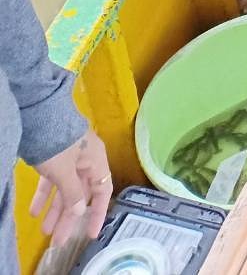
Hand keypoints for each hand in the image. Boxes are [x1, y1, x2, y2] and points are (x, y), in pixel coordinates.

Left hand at [30, 130, 112, 247]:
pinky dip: (45, 195)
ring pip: (65, 189)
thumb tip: (79, 212)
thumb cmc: (59, 143)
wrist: (41, 115)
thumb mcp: (65, 171)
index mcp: (96, 160)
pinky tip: (34, 211)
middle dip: (69, 218)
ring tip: (44, 230)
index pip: (102, 191)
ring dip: (55, 210)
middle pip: (81, 194)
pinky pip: (52, 181)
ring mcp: (70, 158)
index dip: (98, 213)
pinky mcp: (55, 157)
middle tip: (58, 240)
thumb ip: (73, 193)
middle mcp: (86, 160)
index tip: (90, 233)